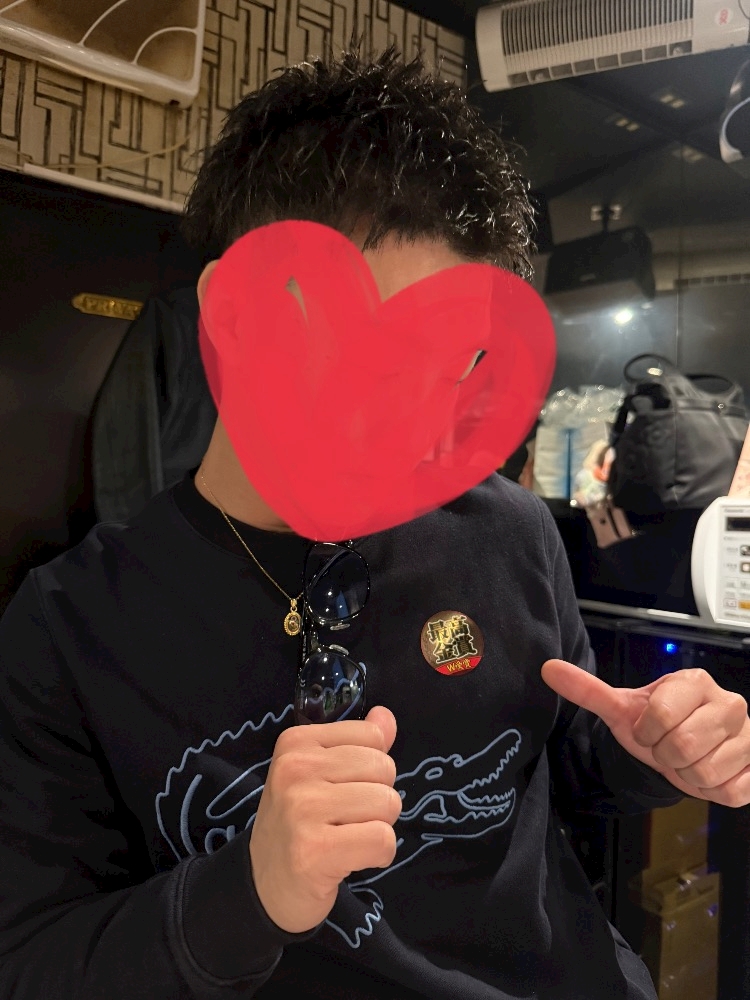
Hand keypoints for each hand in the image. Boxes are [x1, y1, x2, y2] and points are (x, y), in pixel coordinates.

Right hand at [249, 706, 400, 933]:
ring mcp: (302, 809)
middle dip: (378, 799)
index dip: (371, 768)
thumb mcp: (320, 774)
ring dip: (379, 827)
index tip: (343, 789)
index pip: (373, 736)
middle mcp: (295, 770)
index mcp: (296, 743)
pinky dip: (380, 854)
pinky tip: (352, 858)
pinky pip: (383, 840)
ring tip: (347, 837)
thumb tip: (386, 717)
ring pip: (387, 804)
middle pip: (384, 769)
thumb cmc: (299, 824)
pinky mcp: (315, 850)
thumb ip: (358, 743)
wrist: (263, 886)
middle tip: (346, 819)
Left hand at [542, 660, 749, 806]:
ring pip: (706, 772)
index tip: (648, 730)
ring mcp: (749, 735)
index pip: (659, 716)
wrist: (683, 748)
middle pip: (683, 746)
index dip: (645, 732)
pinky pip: (731, 792)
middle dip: (665, 755)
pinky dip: (712, 791)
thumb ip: (588, 690)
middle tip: (668, 748)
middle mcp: (729, 703)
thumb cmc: (656, 726)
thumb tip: (548, 668)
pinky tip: (709, 774)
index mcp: (694, 683)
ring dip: (688, 775)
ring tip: (688, 760)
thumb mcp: (622, 709)